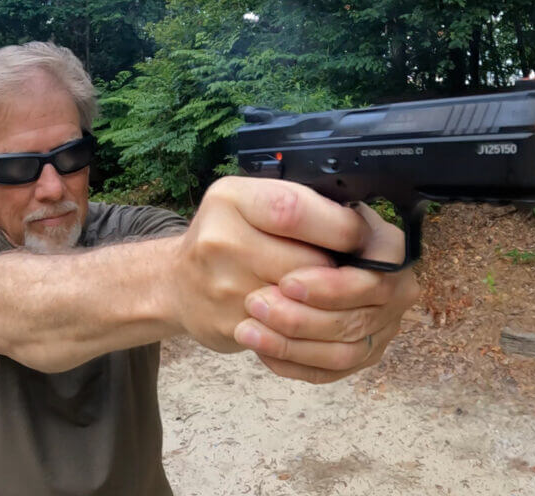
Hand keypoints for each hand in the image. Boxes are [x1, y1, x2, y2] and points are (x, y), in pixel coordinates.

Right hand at [170, 176, 368, 352]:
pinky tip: (302, 312)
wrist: (176, 282)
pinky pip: (289, 334)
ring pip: (304, 303)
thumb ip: (298, 203)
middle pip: (308, 263)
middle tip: (343, 265)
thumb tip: (358, 223)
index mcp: (231, 200)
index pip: (295, 211)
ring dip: (325, 300)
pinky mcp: (230, 328)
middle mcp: (221, 241)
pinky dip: (306, 327)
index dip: (339, 227)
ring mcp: (223, 289)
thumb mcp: (250, 201)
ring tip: (323, 290)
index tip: (357, 235)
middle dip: (338, 268)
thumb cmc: (227, 234)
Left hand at [233, 203, 420, 382]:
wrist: (279, 249)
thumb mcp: (286, 202)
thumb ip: (300, 214)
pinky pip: (331, 371)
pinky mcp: (362, 352)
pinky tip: (261, 349)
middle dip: (304, 318)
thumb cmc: (282, 222)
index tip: (287, 283)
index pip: (378, 271)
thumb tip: (295, 232)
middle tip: (256, 306)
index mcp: (386, 243)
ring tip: (248, 330)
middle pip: (360, 316)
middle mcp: (397, 285)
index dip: (333, 285)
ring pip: (345, 350)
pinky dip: (294, 364)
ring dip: (293, 345)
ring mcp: (383, 323)